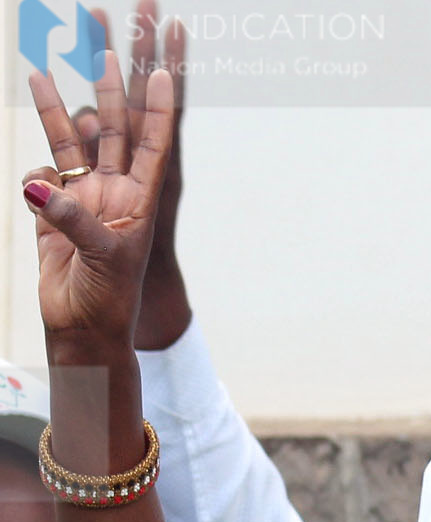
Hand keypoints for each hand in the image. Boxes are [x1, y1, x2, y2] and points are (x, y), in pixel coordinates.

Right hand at [23, 63, 175, 358]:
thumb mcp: (100, 256)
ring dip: (58, 110)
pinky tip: (33, 192)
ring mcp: (82, 200)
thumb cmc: (108, 299)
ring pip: (70, 145)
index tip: (164, 74)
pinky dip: (33, 174)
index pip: (153, 146)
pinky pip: (40, 176)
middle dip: (109, 92)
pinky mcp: (52, 211)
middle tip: (104, 49)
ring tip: (41, 69)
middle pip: (113, 132)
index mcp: (140, 202)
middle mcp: (114, 194)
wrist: (82, 329)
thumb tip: (35, 186)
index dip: (158, 110)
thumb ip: (70, 218)